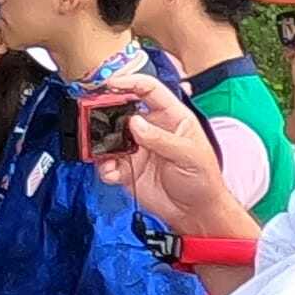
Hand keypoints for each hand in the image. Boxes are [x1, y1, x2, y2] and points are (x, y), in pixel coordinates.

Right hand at [77, 70, 240, 241]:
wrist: (195, 213)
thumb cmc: (203, 180)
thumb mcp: (189, 155)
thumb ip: (161, 138)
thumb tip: (134, 123)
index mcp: (171, 117)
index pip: (148, 89)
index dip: (129, 82)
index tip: (111, 84)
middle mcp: (150, 129)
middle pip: (121, 110)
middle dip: (104, 111)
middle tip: (92, 116)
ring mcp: (137, 148)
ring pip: (109, 136)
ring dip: (100, 143)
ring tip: (101, 152)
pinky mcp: (127, 168)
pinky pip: (107, 163)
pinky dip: (104, 167)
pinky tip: (112, 173)